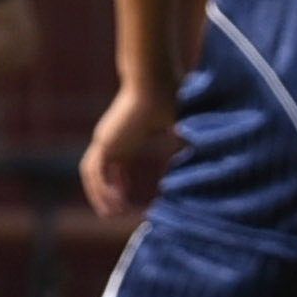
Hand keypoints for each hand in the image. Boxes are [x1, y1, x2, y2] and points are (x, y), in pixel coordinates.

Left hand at [80, 82, 177, 217]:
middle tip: (115, 214)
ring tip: (112, 215)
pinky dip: (101, 189)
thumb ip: (184, 142)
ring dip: (99, 195)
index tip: (127, 200)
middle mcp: (111, 139)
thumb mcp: (179, 126)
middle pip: (100, 173)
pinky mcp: (103, 141)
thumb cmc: (168, 97)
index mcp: (125, 135)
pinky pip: (95, 173)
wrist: (154, 82)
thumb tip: (203, 157)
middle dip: (106, 194)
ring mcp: (105, 140)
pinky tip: (116, 204)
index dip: (118, 184)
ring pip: (93, 175)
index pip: (116, 165)